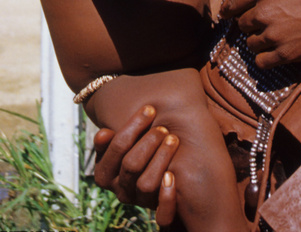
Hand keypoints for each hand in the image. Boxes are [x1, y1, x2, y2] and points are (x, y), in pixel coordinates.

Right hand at [94, 105, 177, 226]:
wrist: (162, 180)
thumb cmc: (141, 151)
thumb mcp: (125, 145)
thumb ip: (115, 138)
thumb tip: (104, 134)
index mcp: (106, 174)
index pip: (116, 148)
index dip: (133, 126)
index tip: (150, 109)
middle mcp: (121, 191)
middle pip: (131, 165)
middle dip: (148, 141)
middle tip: (163, 127)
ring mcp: (139, 202)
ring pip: (146, 184)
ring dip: (161, 159)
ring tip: (173, 139)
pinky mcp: (157, 212)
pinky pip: (162, 215)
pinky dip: (167, 197)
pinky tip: (173, 176)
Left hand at [219, 0, 300, 67]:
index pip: (234, 2)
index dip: (229, 8)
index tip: (226, 13)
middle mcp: (263, 12)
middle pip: (242, 24)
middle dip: (250, 23)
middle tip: (263, 23)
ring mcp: (274, 35)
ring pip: (250, 44)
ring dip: (258, 40)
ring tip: (271, 37)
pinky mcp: (286, 54)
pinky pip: (261, 62)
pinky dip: (265, 58)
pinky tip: (274, 52)